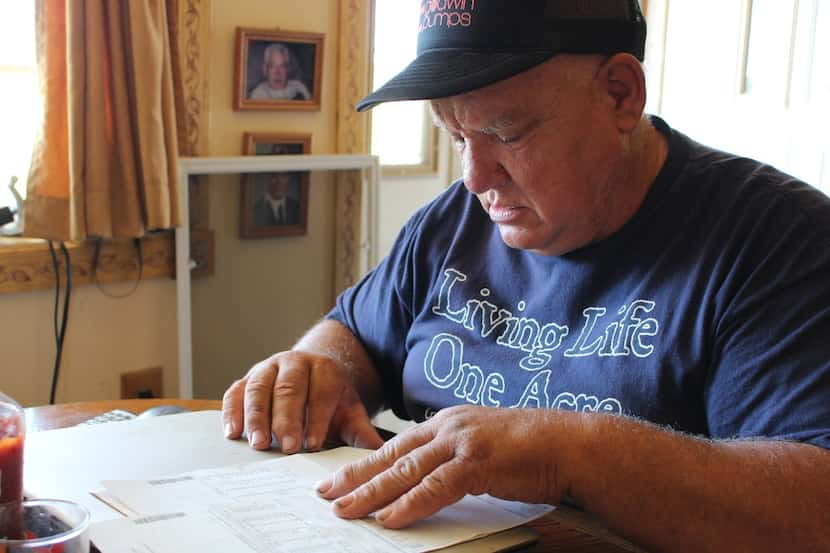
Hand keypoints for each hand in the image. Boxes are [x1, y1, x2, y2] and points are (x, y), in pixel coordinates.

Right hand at [222, 350, 383, 452]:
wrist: (313, 373)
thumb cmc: (331, 398)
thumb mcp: (350, 411)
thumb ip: (362, 432)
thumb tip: (382, 456)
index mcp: (324, 368)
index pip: (321, 391)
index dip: (318, 417)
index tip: (313, 444)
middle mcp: (294, 363)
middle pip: (288, 389)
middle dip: (287, 419)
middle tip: (286, 446)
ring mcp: (268, 368)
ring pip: (259, 388)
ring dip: (256, 417)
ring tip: (257, 443)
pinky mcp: (247, 378)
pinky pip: (236, 391)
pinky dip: (232, 410)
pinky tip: (232, 432)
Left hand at [315, 405, 565, 527]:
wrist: (570, 444)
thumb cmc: (531, 450)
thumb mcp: (483, 447)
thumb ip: (454, 460)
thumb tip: (428, 482)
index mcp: (448, 423)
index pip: (397, 444)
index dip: (366, 463)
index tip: (340, 477)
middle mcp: (449, 427)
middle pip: (392, 454)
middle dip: (356, 476)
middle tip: (325, 492)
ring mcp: (462, 442)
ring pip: (406, 470)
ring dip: (371, 492)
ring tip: (344, 509)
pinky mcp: (477, 462)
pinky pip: (435, 487)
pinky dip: (409, 504)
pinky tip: (388, 518)